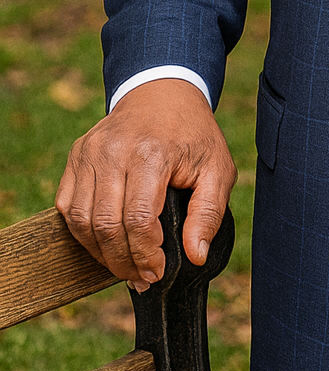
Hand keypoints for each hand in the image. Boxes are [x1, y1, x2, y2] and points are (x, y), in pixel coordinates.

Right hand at [56, 81, 236, 290]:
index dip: (145, 254)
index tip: (157, 272)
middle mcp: (114, 151)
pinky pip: (67, 206)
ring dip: (100, 253)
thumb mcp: (218, 169)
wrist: (163, 92)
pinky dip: (83, 232)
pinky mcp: (77, 155)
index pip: (137, 219)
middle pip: (105, 225)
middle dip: (122, 261)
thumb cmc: (193, 135)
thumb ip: (209, 213)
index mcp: (152, 154)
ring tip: (124, 266)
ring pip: (81, 220)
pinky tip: (106, 242)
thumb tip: (195, 255)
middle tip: (141, 278)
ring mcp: (90, 152)